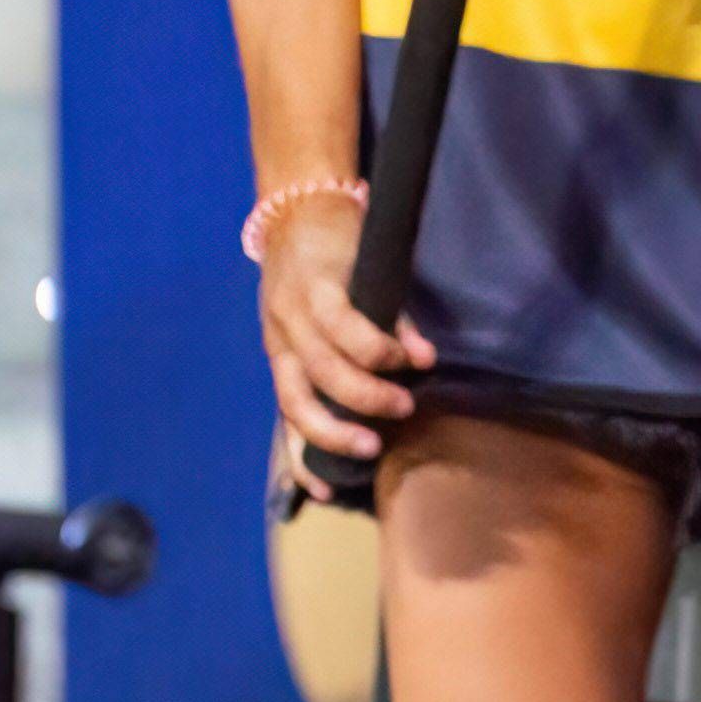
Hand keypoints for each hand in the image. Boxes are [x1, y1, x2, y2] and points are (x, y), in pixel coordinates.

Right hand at [253, 186, 434, 461]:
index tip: (420, 360)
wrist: (292, 216)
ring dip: (331, 433)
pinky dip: (298, 454)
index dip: (382, 349)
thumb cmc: (341, 235)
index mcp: (313, 287)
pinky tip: (320, 485)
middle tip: (404, 410)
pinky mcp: (275, 362)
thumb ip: (395, 309)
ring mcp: (276, 344)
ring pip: (294, 400)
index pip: (344, 327)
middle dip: (364, 397)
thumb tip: (425, 357)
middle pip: (320, 371)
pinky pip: (284, 413)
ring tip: (369, 451)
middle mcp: (288, 320)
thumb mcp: (369, 254)